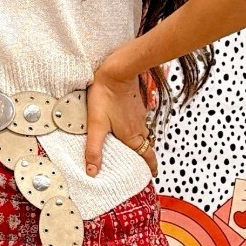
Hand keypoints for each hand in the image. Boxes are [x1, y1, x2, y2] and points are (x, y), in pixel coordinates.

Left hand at [86, 64, 157, 178]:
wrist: (117, 71)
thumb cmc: (106, 96)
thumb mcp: (96, 126)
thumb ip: (94, 149)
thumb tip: (92, 171)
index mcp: (131, 136)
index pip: (146, 155)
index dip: (151, 166)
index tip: (153, 173)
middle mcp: (139, 126)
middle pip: (145, 145)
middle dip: (145, 156)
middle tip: (141, 163)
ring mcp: (139, 114)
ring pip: (143, 132)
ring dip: (141, 141)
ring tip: (133, 146)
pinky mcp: (137, 104)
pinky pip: (139, 120)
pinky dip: (136, 127)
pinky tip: (127, 124)